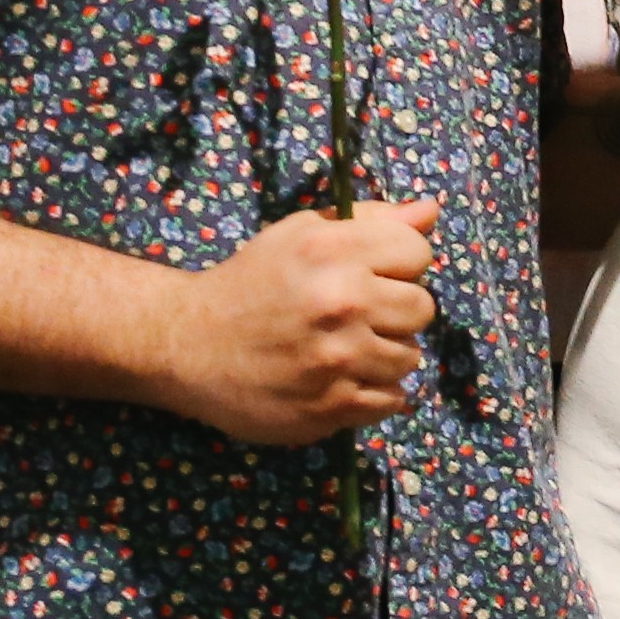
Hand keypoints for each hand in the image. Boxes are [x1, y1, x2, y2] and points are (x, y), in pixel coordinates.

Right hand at [145, 196, 441, 443]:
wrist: (187, 345)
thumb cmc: (249, 283)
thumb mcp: (301, 235)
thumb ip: (371, 221)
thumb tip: (432, 211)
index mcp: (333, 252)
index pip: (419, 254)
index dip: (400, 265)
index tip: (372, 275)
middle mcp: (341, 302)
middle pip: (422, 308)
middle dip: (396, 312)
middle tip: (357, 317)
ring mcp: (338, 359)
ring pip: (410, 358)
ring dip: (385, 356)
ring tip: (345, 350)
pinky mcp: (331, 407)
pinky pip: (392, 400)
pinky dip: (373, 394)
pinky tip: (341, 380)